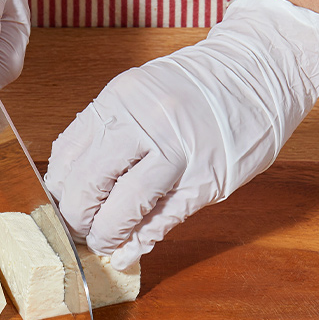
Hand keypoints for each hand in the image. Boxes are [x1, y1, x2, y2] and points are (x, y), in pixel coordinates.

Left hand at [44, 0, 318, 270]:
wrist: (259, 69)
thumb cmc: (197, 84)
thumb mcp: (141, 91)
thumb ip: (109, 130)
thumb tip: (75, 180)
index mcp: (121, 100)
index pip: (69, 155)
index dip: (59, 189)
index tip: (59, 203)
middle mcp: (145, 125)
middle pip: (90, 186)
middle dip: (77, 218)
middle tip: (79, 229)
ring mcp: (179, 154)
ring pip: (124, 209)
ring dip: (107, 235)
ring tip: (104, 243)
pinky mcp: (207, 180)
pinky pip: (164, 220)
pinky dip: (141, 240)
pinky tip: (130, 250)